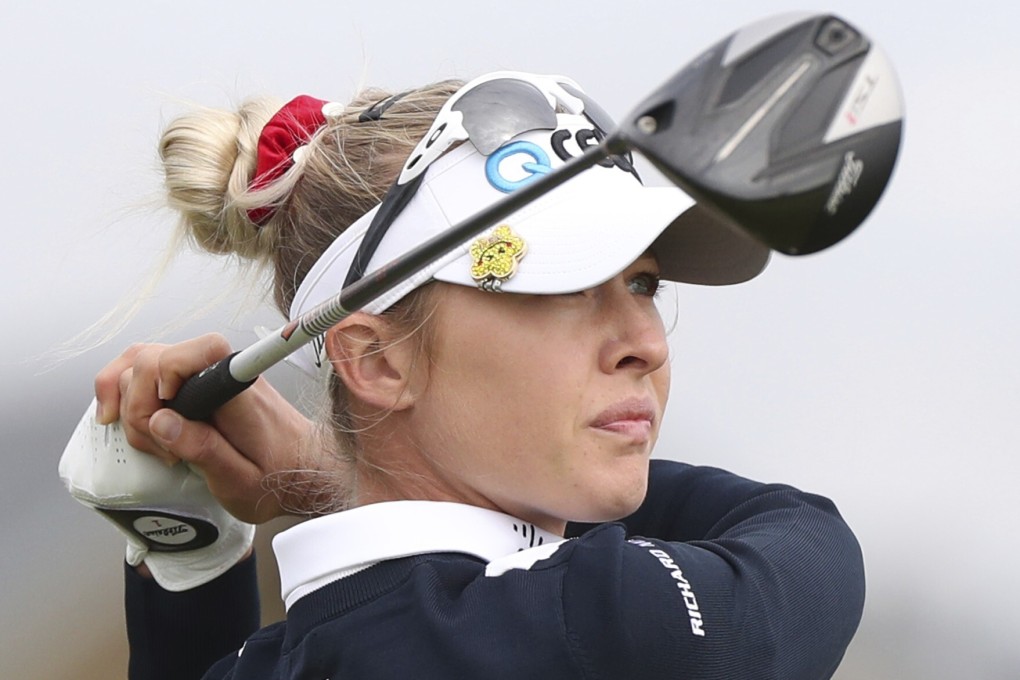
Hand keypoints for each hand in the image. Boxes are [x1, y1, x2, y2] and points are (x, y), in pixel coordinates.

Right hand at [94, 333, 325, 522]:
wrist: (301, 471)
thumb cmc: (277, 475)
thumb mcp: (241, 480)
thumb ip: (203, 450)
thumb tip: (162, 422)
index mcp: (239, 390)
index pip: (204, 349)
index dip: (169, 371)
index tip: (163, 411)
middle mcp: (221, 373)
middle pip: (154, 359)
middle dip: (139, 406)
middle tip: (160, 449)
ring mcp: (204, 376)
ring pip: (143, 363)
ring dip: (130, 403)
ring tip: (152, 443)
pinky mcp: (194, 384)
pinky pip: (148, 372)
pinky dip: (126, 392)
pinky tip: (122, 417)